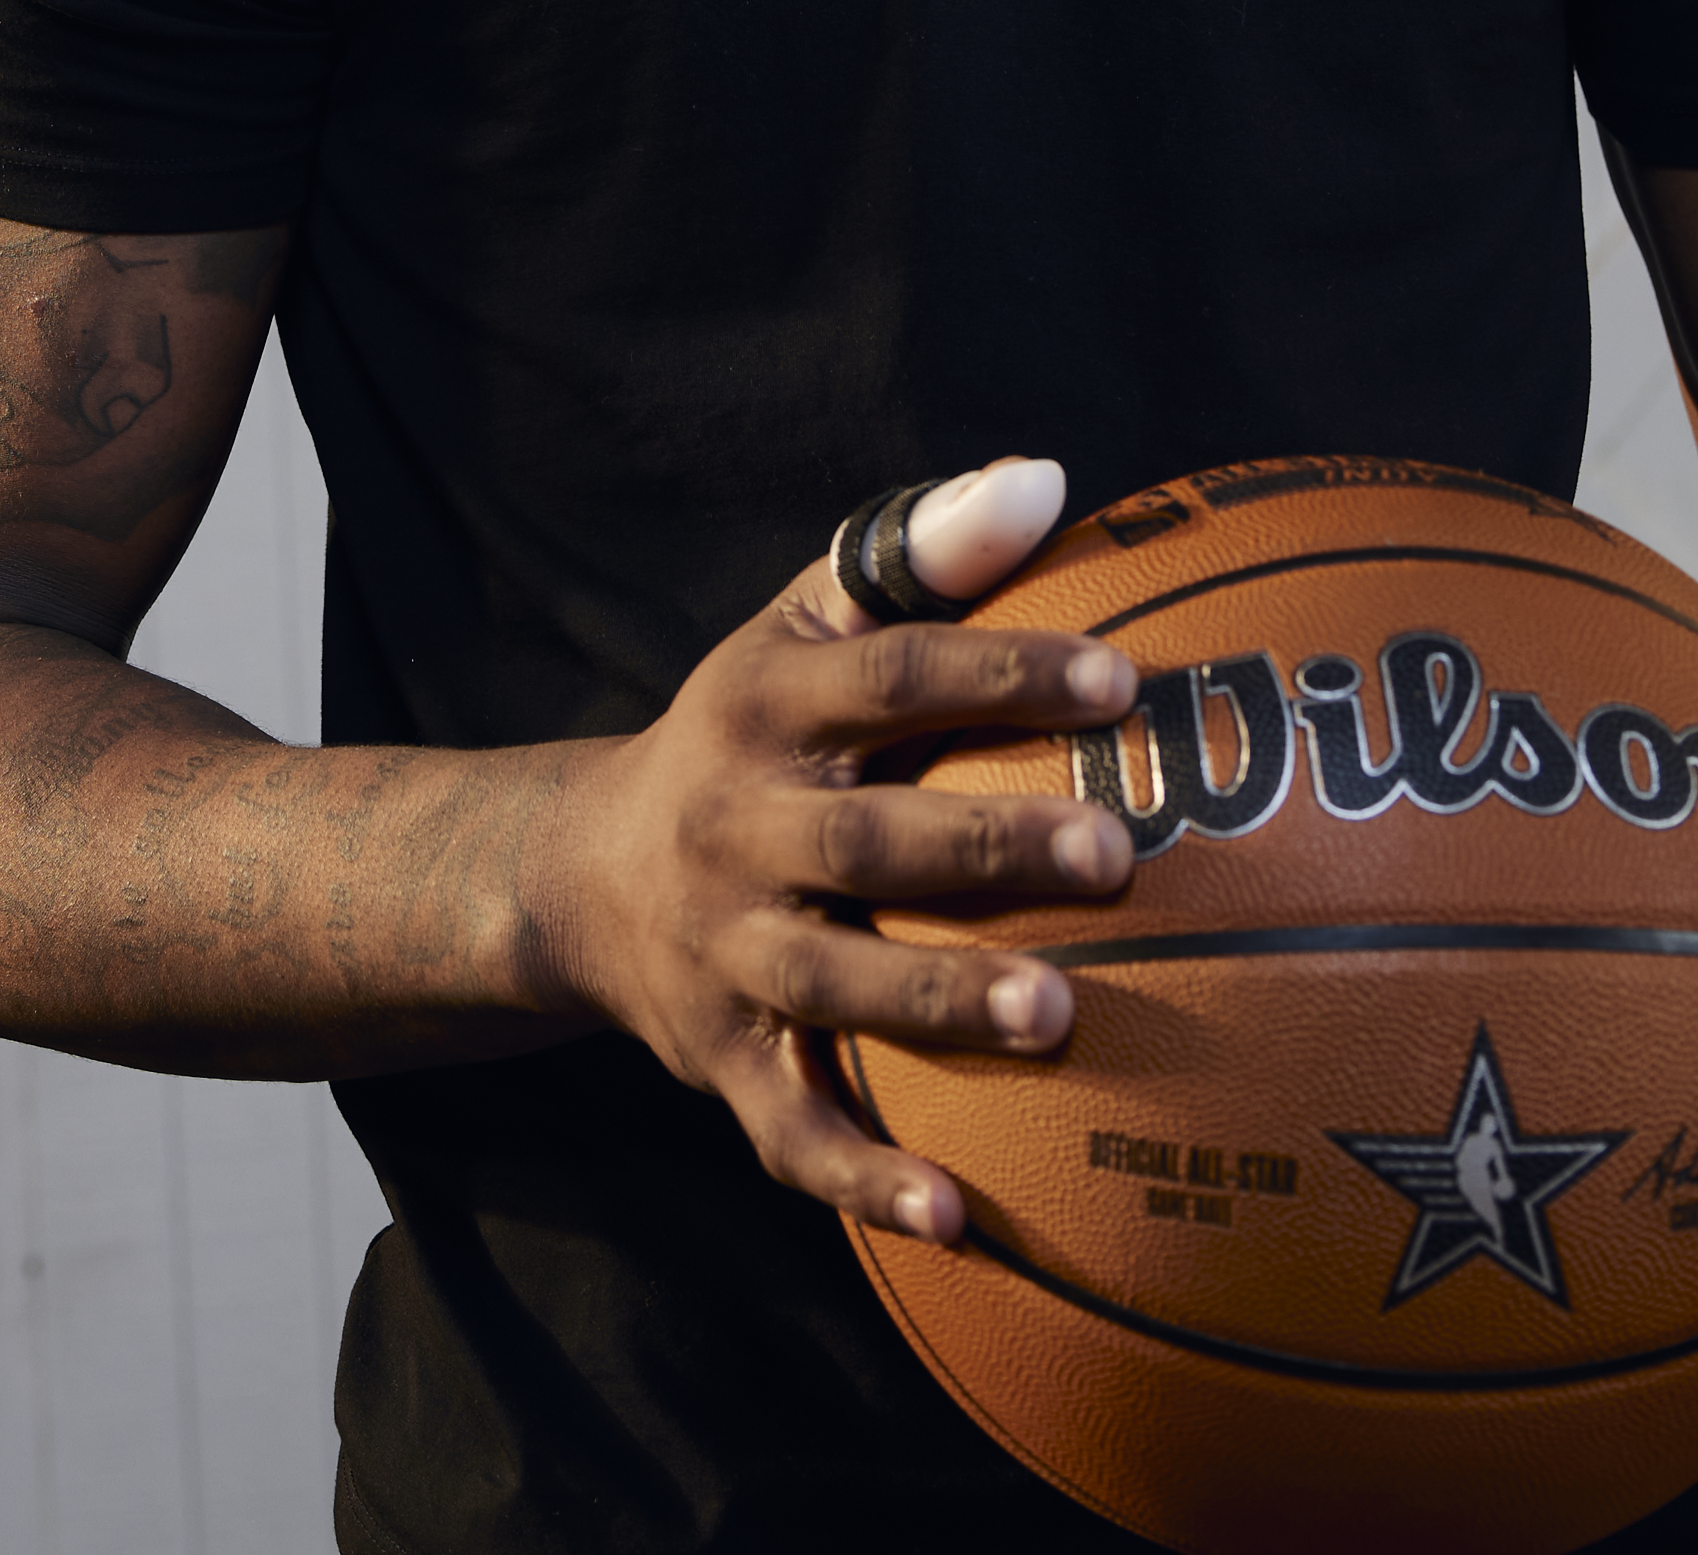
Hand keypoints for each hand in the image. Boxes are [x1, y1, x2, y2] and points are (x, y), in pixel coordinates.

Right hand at [521, 458, 1140, 1242]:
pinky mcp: (724, 1063)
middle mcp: (736, 828)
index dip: (1002, 673)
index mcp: (766, 707)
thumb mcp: (802, 622)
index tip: (1122, 681)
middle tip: (1118, 852)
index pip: (891, 677)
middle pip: (866, 840)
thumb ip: (920, 554)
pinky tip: (959, 1216)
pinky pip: (794, 1130)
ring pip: (833, 988)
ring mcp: (725, 955)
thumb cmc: (750, 733)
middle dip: (987, 848)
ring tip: (1057, 1017)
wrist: (575, 877)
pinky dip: (866, 1178)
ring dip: (939, 1008)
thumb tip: (1049, 481)